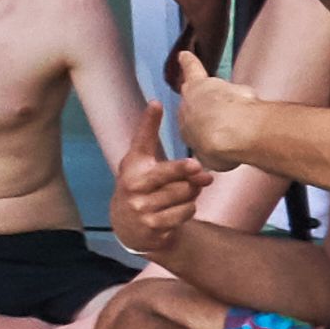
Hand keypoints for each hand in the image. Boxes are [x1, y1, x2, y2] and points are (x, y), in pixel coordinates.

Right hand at [110, 113, 207, 256]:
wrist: (128, 225)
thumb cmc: (140, 184)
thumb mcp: (139, 159)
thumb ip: (149, 134)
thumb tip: (156, 102)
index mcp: (132, 164)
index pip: (143, 140)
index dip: (149, 122)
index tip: (157, 103)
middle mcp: (134, 185)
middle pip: (171, 173)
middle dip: (189, 172)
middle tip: (201, 170)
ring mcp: (142, 207)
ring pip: (183, 194)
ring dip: (192, 192)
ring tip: (188, 191)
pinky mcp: (154, 226)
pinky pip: (185, 213)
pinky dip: (188, 209)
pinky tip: (180, 208)